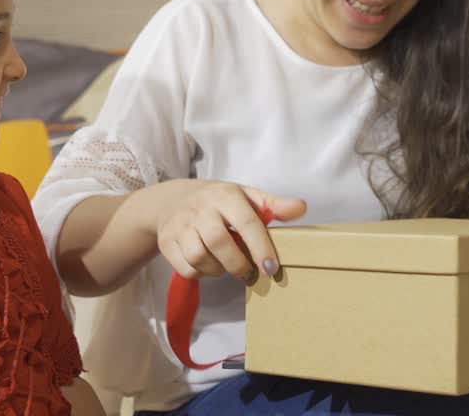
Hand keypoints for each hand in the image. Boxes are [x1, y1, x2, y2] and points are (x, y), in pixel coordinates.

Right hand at [153, 181, 306, 282]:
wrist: (173, 200)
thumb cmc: (219, 201)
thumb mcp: (247, 197)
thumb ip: (274, 205)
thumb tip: (302, 207)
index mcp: (226, 195)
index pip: (247, 222)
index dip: (261, 247)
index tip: (272, 268)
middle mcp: (200, 208)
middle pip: (219, 242)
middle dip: (238, 264)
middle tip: (249, 273)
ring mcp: (180, 224)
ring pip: (199, 257)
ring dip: (218, 270)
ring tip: (228, 266)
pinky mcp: (166, 241)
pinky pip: (185, 267)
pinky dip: (200, 273)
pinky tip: (208, 265)